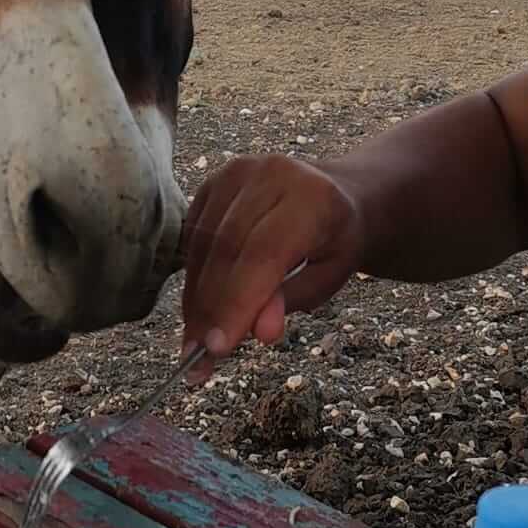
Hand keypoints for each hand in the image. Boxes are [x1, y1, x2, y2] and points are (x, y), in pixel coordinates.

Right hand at [181, 155, 364, 369]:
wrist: (332, 195)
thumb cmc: (334, 241)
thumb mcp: (329, 277)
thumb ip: (292, 300)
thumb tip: (256, 331)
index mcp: (312, 198)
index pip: (264, 254)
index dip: (237, 302)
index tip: (217, 348)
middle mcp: (270, 175)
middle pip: (227, 248)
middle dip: (210, 307)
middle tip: (199, 354)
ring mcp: (237, 172)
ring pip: (203, 244)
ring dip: (195, 298)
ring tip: (194, 340)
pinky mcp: (214, 181)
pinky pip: (193, 235)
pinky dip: (193, 276)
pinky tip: (197, 308)